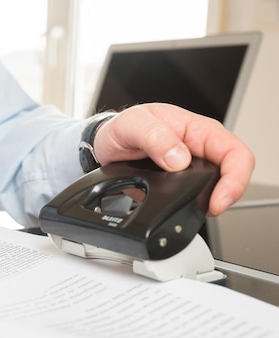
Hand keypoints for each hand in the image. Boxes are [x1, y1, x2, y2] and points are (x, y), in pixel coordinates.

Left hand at [94, 103, 254, 215]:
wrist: (105, 144)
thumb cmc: (123, 128)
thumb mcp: (133, 124)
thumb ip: (154, 136)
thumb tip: (178, 158)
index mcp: (198, 130)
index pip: (234, 152)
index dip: (235, 178)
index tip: (219, 199)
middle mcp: (200, 150)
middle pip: (232, 175)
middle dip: (226, 196)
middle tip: (208, 210)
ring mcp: (192, 169)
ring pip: (217, 190)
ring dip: (209, 203)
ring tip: (194, 210)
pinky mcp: (180, 185)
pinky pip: (196, 198)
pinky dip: (192, 207)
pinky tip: (182, 210)